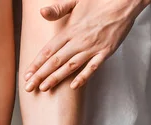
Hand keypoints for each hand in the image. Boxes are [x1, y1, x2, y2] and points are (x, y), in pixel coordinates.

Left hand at [24, 0, 149, 91]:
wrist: (123, 1)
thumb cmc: (99, 0)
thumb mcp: (76, 1)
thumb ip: (58, 9)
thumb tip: (42, 12)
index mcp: (70, 29)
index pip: (48, 50)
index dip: (36, 63)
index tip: (27, 74)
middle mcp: (79, 40)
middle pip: (55, 61)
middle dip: (40, 75)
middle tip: (29, 87)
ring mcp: (92, 48)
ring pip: (70, 66)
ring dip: (56, 78)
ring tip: (44, 88)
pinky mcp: (105, 52)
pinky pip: (92, 68)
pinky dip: (83, 77)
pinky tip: (73, 87)